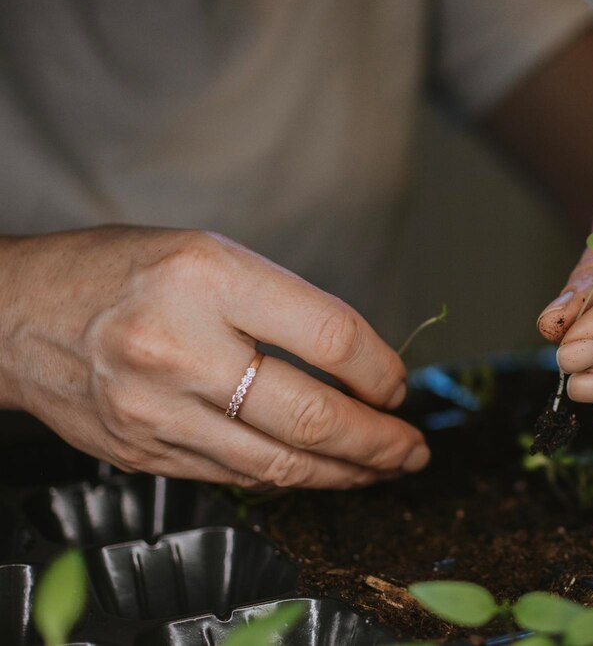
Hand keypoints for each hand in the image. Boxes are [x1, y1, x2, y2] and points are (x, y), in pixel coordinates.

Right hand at [0, 226, 427, 487]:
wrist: (16, 316)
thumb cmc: (122, 273)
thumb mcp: (209, 254)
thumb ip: (284, 305)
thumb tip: (360, 362)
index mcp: (206, 278)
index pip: (328, 333)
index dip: (379, 367)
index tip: (397, 383)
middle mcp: (179, 347)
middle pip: (311, 416)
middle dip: (378, 440)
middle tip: (412, 446)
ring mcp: (157, 410)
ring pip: (279, 464)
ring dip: (347, 472)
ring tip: (385, 468)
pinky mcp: (146, 452)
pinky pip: (240, 477)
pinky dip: (293, 478)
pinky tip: (322, 471)